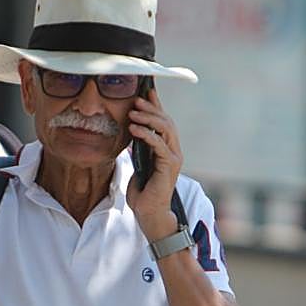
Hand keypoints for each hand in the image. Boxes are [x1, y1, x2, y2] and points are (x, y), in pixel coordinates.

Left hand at [126, 87, 183, 239]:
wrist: (150, 214)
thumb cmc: (143, 193)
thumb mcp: (138, 165)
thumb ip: (139, 150)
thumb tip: (132, 135)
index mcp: (167, 150)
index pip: (164, 122)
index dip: (156, 106)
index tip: (146, 91)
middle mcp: (174, 151)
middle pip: (166, 121)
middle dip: (151, 108)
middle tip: (135, 99)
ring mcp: (174, 158)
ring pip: (166, 129)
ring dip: (148, 118)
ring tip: (133, 112)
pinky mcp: (169, 166)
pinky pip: (159, 144)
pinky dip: (147, 134)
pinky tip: (135, 129)